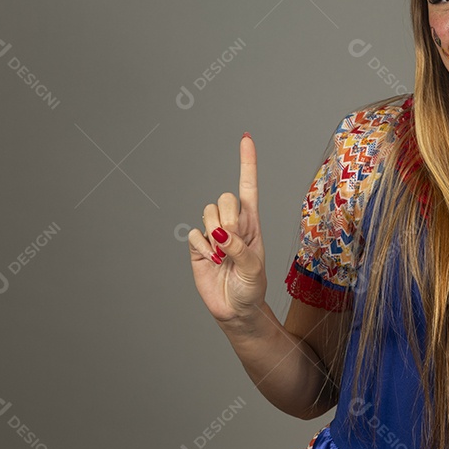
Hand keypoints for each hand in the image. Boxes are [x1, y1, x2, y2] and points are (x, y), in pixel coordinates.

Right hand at [188, 133, 267, 323]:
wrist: (236, 309)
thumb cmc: (252, 287)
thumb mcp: (254, 268)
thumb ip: (240, 248)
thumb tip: (220, 233)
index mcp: (252, 223)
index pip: (249, 187)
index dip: (247, 163)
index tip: (246, 138)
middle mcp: (233, 223)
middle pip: (225, 198)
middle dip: (228, 219)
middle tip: (232, 243)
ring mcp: (214, 233)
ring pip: (208, 212)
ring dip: (215, 235)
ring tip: (223, 256)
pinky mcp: (198, 246)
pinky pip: (194, 234)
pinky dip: (203, 248)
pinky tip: (212, 261)